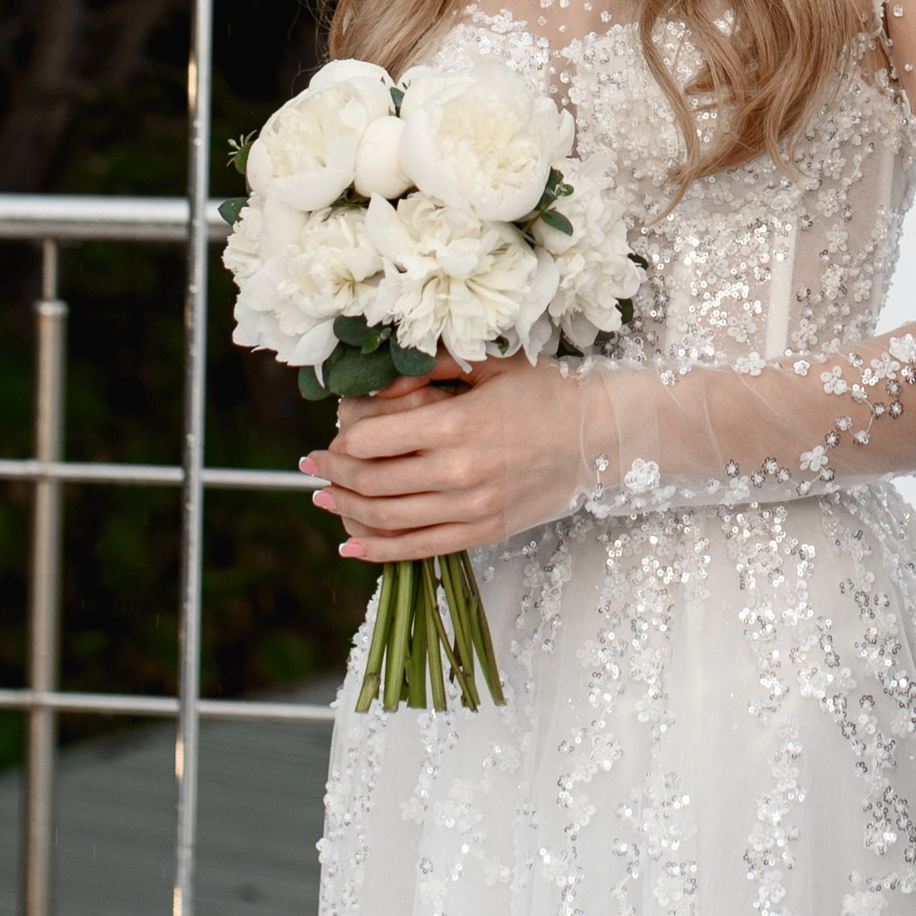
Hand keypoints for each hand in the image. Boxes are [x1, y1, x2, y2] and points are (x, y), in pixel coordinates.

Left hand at [307, 355, 582, 557]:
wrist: (603, 435)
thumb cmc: (548, 392)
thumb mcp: (492, 364)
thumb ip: (433, 367)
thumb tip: (378, 380)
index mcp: (457, 424)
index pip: (370, 440)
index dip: (339, 440)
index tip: (330, 437)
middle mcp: (458, 471)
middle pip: (370, 481)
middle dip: (332, 474)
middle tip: (313, 466)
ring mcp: (471, 508)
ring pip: (387, 518)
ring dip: (346, 509)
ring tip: (325, 498)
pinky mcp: (484, 532)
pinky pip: (418, 548)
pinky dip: (378, 551)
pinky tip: (351, 546)